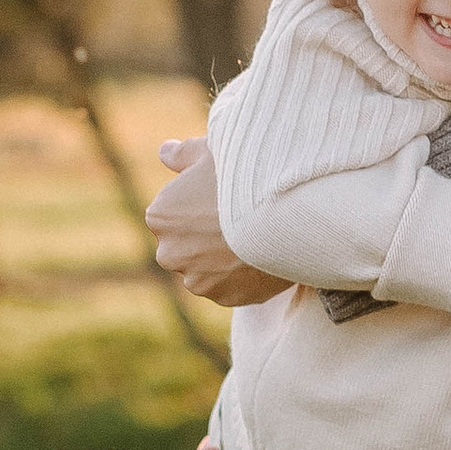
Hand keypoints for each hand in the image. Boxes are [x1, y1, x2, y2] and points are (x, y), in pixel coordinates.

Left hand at [149, 136, 286, 308]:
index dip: (197, 202)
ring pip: (207, 268)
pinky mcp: (225, 298)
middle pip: (185, 244)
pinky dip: (242, 275)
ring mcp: (198, 281)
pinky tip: (261, 255)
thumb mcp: (213, 151)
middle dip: (205, 235)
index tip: (220, 196)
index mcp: (161, 216)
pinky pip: (231, 286)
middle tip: (238, 217)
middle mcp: (170, 254)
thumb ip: (183, 154)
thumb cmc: (248, 175)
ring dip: (223, 258)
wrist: (289, 214)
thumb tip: (165, 152)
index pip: (171, 212)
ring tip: (253, 236)